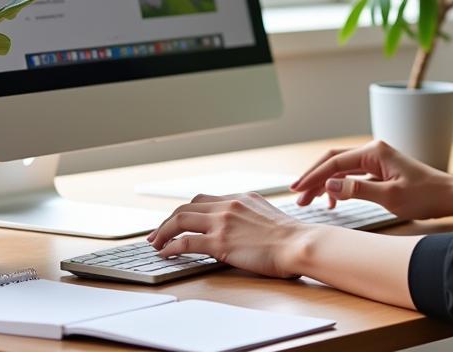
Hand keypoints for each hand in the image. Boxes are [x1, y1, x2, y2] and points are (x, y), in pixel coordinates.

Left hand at [147, 192, 311, 278]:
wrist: (297, 243)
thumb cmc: (290, 236)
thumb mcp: (267, 215)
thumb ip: (249, 215)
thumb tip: (240, 227)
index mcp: (240, 197)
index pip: (204, 199)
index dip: (186, 211)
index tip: (177, 221)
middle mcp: (228, 204)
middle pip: (188, 206)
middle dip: (169, 220)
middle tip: (157, 233)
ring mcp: (223, 222)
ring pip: (181, 220)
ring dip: (163, 232)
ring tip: (155, 243)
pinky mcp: (220, 242)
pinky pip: (186, 242)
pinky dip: (171, 247)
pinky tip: (165, 254)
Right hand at [288, 139, 452, 220]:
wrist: (449, 196)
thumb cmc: (424, 197)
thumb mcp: (390, 197)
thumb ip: (358, 190)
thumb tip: (329, 185)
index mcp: (373, 151)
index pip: (334, 162)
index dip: (313, 177)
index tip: (297, 190)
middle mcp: (372, 150)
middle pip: (334, 160)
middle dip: (314, 178)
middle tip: (298, 196)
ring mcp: (376, 159)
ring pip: (341, 168)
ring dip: (324, 183)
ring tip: (310, 201)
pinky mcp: (379, 169)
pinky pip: (352, 174)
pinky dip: (339, 185)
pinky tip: (333, 200)